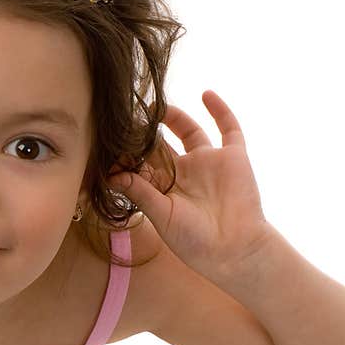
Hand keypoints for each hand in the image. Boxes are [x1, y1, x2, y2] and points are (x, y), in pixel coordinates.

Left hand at [108, 90, 274, 279]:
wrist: (235, 250)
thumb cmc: (194, 241)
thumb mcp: (161, 216)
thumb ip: (140, 193)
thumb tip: (113, 175)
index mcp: (163, 188)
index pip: (140, 163)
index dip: (127, 153)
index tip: (110, 141)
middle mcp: (183, 172)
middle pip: (160, 144)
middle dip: (144, 132)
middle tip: (127, 115)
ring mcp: (208, 162)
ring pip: (187, 130)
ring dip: (172, 116)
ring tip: (155, 105)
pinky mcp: (232, 157)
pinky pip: (228, 128)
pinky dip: (220, 110)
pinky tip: (205, 94)